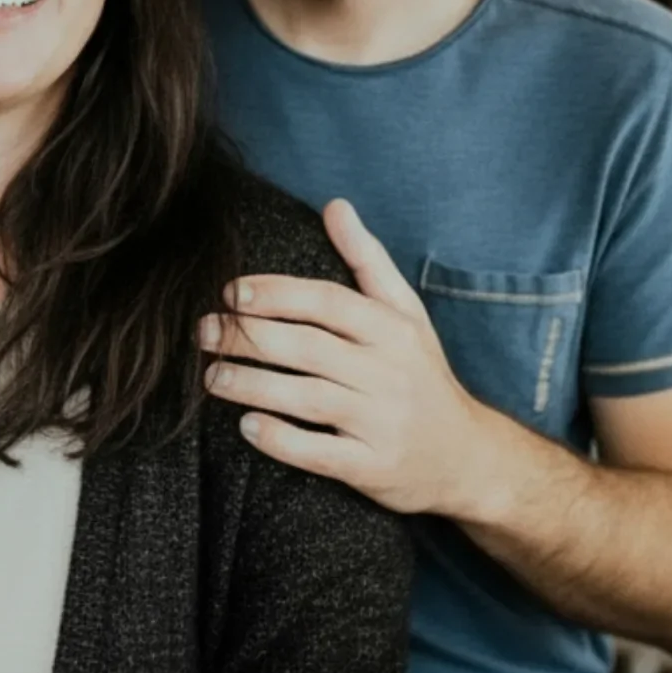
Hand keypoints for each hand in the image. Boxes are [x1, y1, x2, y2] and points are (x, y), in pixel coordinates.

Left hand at [200, 198, 500, 515]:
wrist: (468, 457)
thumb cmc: (422, 375)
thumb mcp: (406, 313)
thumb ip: (367, 259)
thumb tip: (334, 205)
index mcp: (391, 330)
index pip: (327, 302)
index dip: (276, 294)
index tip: (232, 292)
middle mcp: (388, 372)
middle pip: (307, 347)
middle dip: (248, 337)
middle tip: (203, 332)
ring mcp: (381, 421)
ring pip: (307, 398)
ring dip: (251, 386)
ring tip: (211, 376)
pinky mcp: (373, 467)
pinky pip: (320, 453)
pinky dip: (280, 439)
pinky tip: (246, 426)